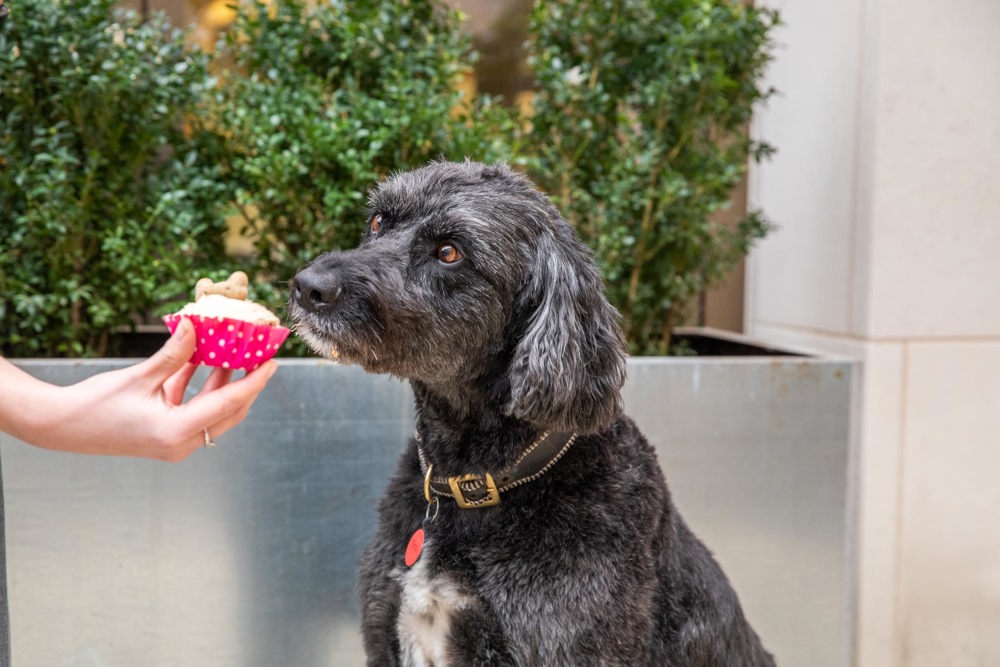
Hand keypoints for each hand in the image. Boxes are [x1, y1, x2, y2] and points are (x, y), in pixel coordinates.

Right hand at [0, 319, 277, 460]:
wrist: (61, 427)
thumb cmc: (94, 405)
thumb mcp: (139, 376)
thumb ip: (173, 354)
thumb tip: (195, 326)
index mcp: (175, 432)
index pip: (228, 404)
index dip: (254, 382)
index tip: (272, 363)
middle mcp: (180, 443)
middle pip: (228, 412)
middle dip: (246, 383)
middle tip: (260, 357)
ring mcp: (173, 442)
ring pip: (212, 411)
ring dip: (222, 382)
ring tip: (236, 353)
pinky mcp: (165, 434)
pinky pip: (193, 409)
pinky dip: (200, 387)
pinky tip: (204, 359)